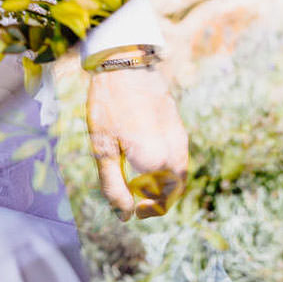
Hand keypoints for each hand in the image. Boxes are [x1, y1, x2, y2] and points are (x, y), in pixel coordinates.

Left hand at [87, 66, 188, 218]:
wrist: (123, 65)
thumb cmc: (108, 106)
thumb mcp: (102, 150)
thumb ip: (113, 187)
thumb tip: (125, 216)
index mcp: (158, 162)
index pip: (163, 201)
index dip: (149, 211)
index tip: (134, 211)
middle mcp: (175, 151)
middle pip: (175, 188)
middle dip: (158, 198)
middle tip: (137, 198)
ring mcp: (180, 136)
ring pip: (178, 171)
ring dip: (162, 181)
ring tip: (138, 176)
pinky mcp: (178, 123)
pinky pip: (177, 153)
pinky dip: (165, 163)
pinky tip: (143, 154)